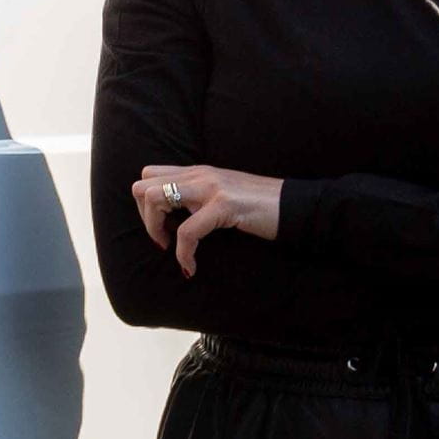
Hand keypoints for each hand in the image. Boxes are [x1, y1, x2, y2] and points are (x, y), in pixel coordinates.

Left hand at [131, 164, 284, 276]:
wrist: (295, 205)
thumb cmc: (260, 207)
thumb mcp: (222, 195)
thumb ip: (198, 198)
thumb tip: (173, 218)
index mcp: (197, 172)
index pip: (149, 175)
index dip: (146, 204)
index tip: (162, 228)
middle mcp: (199, 174)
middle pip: (142, 185)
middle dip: (145, 217)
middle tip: (163, 240)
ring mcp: (211, 187)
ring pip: (155, 199)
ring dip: (155, 229)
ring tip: (172, 249)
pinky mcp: (224, 205)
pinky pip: (187, 232)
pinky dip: (184, 254)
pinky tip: (191, 267)